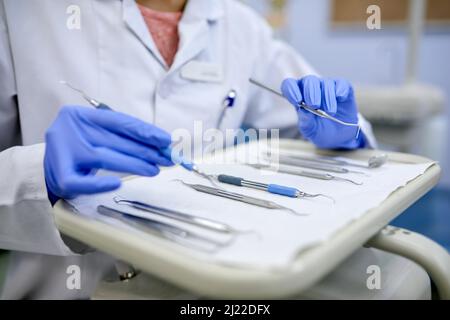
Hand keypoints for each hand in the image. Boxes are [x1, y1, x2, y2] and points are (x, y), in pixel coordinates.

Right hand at [44, 106, 172, 199]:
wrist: (46, 167)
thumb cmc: (79, 149)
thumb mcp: (97, 134)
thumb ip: (124, 136)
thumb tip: (161, 144)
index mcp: (80, 115)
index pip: (119, 122)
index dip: (145, 131)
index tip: (165, 140)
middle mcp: (71, 130)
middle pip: (116, 141)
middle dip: (146, 150)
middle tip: (167, 158)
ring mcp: (63, 153)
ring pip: (105, 158)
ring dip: (134, 165)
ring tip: (154, 169)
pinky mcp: (60, 176)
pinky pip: (83, 183)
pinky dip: (101, 184)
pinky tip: (117, 184)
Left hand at [281, 75, 365, 148]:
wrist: (339, 137)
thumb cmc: (320, 130)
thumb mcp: (310, 131)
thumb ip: (305, 122)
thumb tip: (304, 112)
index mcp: (299, 96)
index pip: (289, 85)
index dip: (291, 89)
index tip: (297, 100)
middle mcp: (312, 88)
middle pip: (308, 80)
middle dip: (310, 92)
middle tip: (314, 105)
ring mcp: (328, 87)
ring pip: (326, 83)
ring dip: (327, 97)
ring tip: (330, 112)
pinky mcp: (343, 88)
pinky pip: (341, 84)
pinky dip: (340, 90)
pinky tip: (340, 99)